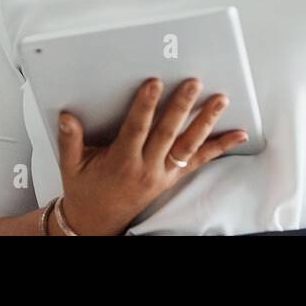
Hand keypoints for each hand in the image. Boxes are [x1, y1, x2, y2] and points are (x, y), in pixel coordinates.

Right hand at [54, 77, 248, 234]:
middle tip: (193, 83)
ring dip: (205, 121)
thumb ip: (70, 140)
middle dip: (181, 106)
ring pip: (188, 144)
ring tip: (219, 100)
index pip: (136, 129)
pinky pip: (199, 160)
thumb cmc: (86, 191)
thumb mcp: (71, 166)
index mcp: (121, 161)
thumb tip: (67, 117)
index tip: (153, 83)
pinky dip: (219, 147)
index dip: (145, 106)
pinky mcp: (172, 177)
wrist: (97, 222)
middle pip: (167, 132)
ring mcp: (163, 173)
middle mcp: (146, 167)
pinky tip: (237, 135)